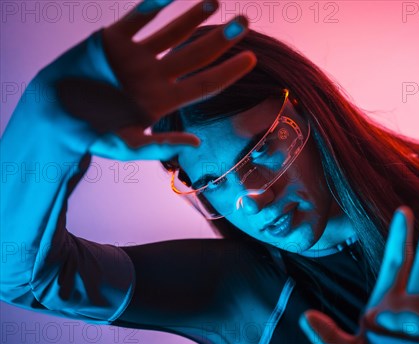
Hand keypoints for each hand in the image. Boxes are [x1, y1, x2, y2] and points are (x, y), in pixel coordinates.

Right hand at [56, 0, 255, 160]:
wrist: (55, 116)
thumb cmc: (92, 135)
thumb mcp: (129, 145)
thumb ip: (162, 145)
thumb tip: (196, 143)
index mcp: (165, 101)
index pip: (205, 84)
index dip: (229, 71)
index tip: (252, 57)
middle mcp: (156, 77)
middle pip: (197, 55)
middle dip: (222, 39)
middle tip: (245, 21)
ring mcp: (136, 58)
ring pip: (172, 34)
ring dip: (194, 17)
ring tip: (216, 2)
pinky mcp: (113, 41)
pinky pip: (136, 20)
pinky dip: (152, 8)